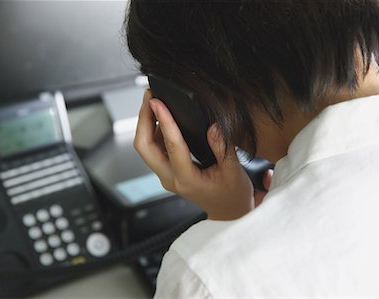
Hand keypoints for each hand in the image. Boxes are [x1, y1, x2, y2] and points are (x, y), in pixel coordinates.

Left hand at [134, 89, 270, 219]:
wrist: (229, 214)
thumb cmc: (232, 196)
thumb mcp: (234, 172)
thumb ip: (223, 149)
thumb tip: (213, 127)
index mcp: (187, 180)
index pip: (171, 146)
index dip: (164, 121)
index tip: (158, 102)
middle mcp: (171, 178)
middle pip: (144, 147)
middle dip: (143, 120)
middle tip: (150, 97)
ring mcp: (166, 176)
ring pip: (145, 148)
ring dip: (146, 124)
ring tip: (153, 102)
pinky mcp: (167, 172)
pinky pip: (153, 149)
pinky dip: (153, 131)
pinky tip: (161, 118)